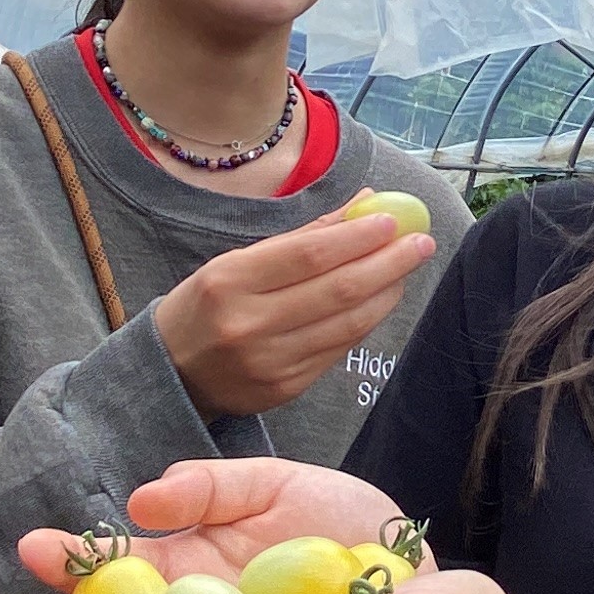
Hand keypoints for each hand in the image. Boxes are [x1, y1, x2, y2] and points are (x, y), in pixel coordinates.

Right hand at [151, 198, 436, 418]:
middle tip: (421, 242)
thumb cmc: (206, 305)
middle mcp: (249, 324)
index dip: (358, 236)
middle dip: (389, 262)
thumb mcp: (236, 262)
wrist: (171, 373)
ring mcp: (270, 363)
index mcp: (230, 281)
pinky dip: (366, 321)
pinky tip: (380, 300)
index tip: (392, 219)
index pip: (309, 255)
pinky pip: (339, 349)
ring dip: (386, 293)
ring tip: (406, 267)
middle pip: (338, 290)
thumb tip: (364, 204)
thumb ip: (301, 237)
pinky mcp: (286, 389)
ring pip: (347, 324)